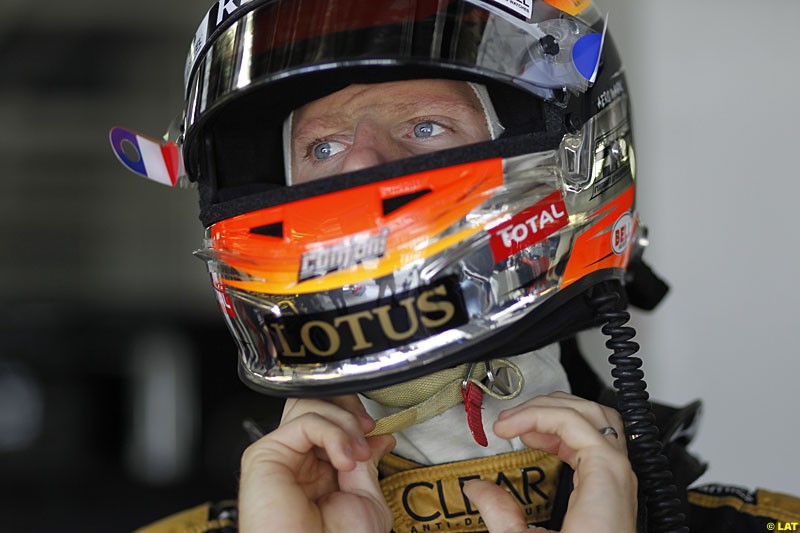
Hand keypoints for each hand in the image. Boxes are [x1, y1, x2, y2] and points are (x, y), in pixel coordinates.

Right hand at [238, 395, 395, 532]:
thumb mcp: (365, 500)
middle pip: (317, 404)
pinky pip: (305, 421)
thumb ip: (366, 464)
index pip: (332, 421)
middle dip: (349, 409)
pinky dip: (333, 432)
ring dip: (343, 421)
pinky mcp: (265, 454)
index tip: (380, 434)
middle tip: (369, 430)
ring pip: (309, 405)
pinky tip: (345, 458)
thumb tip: (376, 437)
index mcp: (318, 472)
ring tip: (356, 453)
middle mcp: (297, 461)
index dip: (357, 420)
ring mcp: (281, 455)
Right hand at [463, 392, 636, 532]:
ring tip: (524, 425)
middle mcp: (619, 479)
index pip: (575, 422)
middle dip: (546, 407)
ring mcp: (619, 485)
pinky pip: (595, 447)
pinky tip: (543, 443)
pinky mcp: (613, 495)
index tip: (506, 426)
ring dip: (558, 416)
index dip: (535, 415)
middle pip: (591, 414)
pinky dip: (567, 435)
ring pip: (597, 425)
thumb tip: (477, 489)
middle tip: (511, 419)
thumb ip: (501, 515)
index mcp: (605, 483)